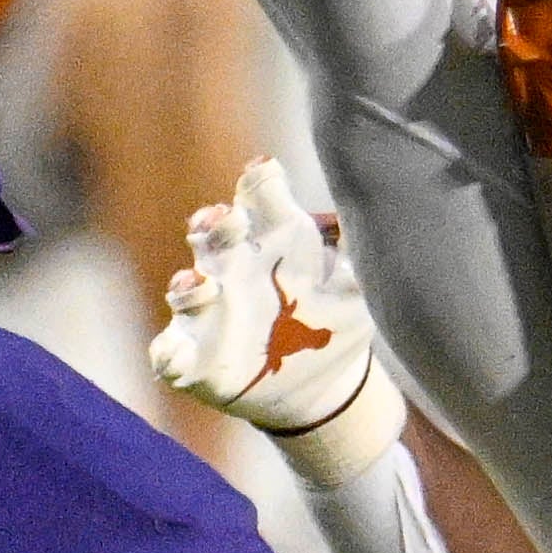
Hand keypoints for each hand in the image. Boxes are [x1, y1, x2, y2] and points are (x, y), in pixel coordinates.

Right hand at [150, 163, 402, 485]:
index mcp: (272, 241)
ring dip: (188, 285)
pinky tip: (174, 354)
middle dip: (216, 224)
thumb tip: (383, 206)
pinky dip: (168, 353)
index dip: (258, 182)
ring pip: (186, 288)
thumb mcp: (356, 285)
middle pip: (213, 234)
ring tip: (203, 286)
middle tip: (228, 220)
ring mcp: (209, 312)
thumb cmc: (333, 315)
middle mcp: (232, 267)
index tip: (263, 170)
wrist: (322, 381)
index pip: (258, 199)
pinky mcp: (195, 357)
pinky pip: (170, 353)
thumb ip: (360, 250)